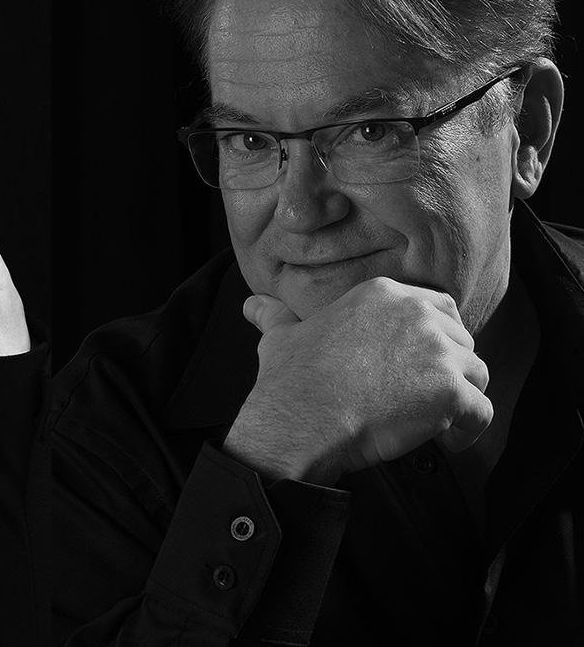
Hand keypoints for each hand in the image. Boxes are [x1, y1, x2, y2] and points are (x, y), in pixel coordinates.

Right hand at [223, 277, 492, 484]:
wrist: (300, 417)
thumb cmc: (292, 378)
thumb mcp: (281, 334)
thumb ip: (275, 314)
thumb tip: (252, 305)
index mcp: (382, 293)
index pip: (438, 307)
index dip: (435, 338)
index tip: (418, 365)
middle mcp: (415, 313)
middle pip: (461, 341)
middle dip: (447, 370)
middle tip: (421, 397)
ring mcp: (436, 350)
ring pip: (476, 374)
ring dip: (459, 399)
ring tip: (432, 421)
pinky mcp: (450, 391)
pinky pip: (482, 412)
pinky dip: (469, 432)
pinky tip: (444, 441)